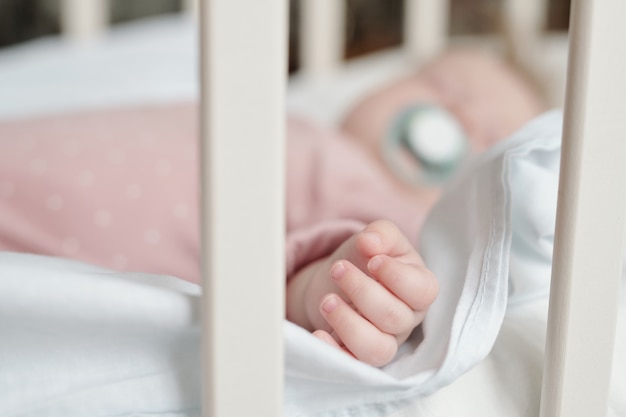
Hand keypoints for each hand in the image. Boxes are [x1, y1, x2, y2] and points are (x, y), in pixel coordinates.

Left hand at [310, 220, 437, 366]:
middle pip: (395, 317)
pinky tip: (318, 333)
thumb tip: (370, 243)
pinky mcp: (358, 355)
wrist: (338, 279)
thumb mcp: (376, 238)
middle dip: (362, 291)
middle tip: (337, 269)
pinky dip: (334, 352)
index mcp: (418, 287)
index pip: (424, 291)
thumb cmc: (365, 259)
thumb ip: (380, 234)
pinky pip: (352, 364)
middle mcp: (406, 318)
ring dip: (348, 324)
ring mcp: (384, 340)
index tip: (372, 261)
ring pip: (378, 348)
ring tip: (327, 301)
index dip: (398, 277)